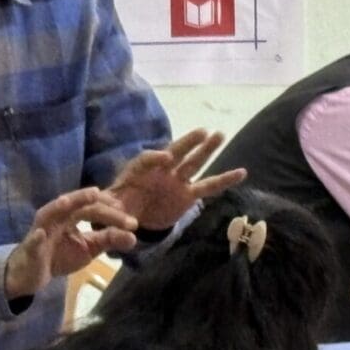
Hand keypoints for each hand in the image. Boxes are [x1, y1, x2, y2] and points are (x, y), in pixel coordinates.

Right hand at [4, 188, 137, 299]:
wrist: (32, 273)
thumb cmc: (59, 255)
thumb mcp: (89, 248)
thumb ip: (108, 240)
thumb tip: (134, 237)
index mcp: (70, 214)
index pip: (93, 208)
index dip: (112, 213)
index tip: (132, 222)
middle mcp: (56, 216)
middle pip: (77, 207)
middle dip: (97, 206)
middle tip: (119, 207)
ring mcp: (41, 230)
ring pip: (49, 214)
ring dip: (59, 206)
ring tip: (70, 201)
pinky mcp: (31, 248)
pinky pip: (32, 241)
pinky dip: (36, 237)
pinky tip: (41, 234)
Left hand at [109, 128, 247, 230]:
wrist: (130, 218)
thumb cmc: (116, 208)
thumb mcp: (108, 209)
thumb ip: (110, 210)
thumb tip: (109, 212)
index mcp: (137, 171)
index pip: (146, 161)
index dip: (155, 158)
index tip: (166, 158)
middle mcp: (160, 171)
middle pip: (175, 153)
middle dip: (187, 143)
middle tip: (202, 131)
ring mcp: (176, 181)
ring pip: (194, 163)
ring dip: (206, 149)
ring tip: (220, 135)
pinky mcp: (188, 194)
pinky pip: (209, 186)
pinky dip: (225, 179)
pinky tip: (241, 172)